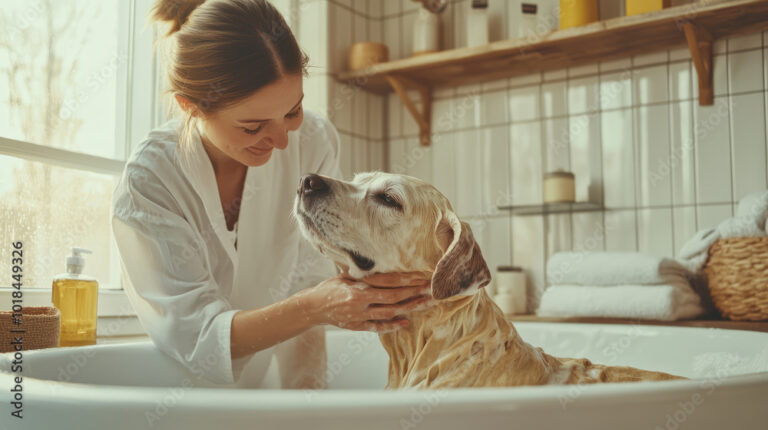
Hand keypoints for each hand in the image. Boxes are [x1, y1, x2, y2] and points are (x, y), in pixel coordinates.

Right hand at [301, 272, 433, 332]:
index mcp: (356, 286)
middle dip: (414, 293)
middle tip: (432, 290)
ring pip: (389, 312)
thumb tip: (390, 269)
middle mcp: (359, 302)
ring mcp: (358, 316)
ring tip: (426, 303)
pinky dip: (392, 326)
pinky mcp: (357, 327)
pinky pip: (378, 327)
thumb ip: (366, 276)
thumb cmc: (330, 287)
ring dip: (409, 308)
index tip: (422, 277)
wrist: (312, 307)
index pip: (387, 281)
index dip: (406, 280)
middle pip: (393, 297)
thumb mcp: (346, 275)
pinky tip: (406, 322)